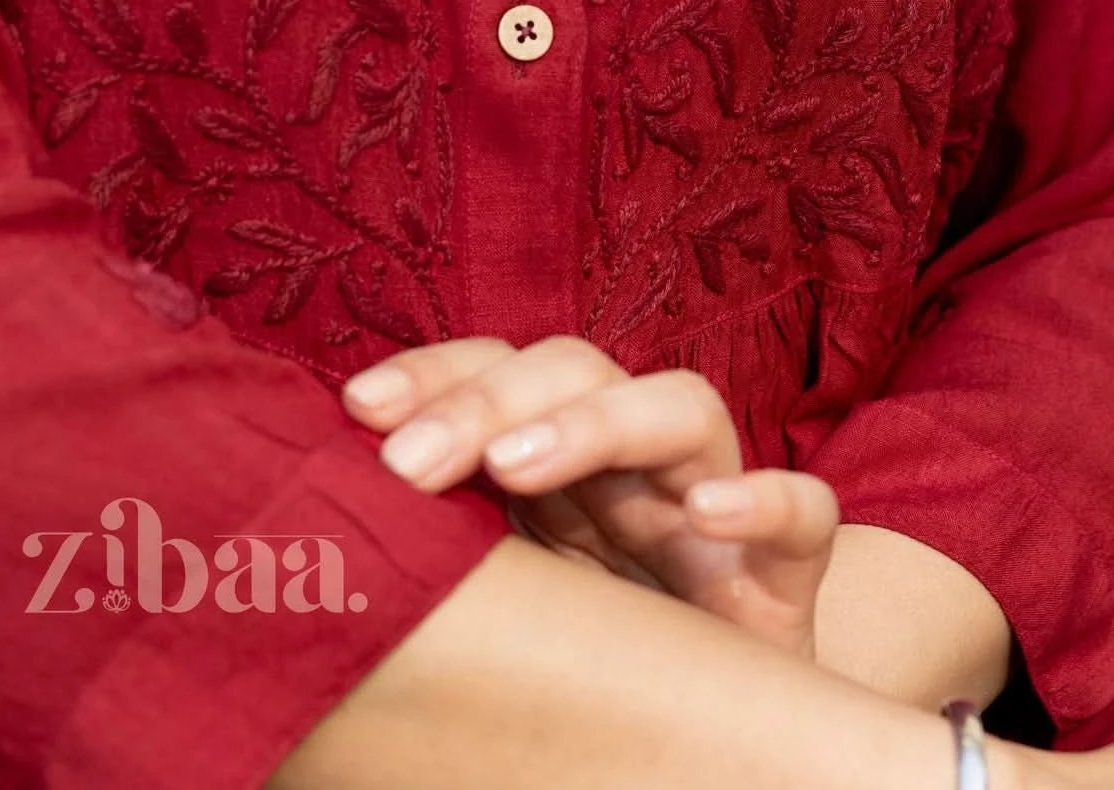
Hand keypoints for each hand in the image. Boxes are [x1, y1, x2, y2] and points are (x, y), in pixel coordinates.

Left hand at [342, 334, 839, 656]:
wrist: (708, 747)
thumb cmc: (588, 666)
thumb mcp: (502, 603)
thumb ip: (438, 560)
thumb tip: (310, 546)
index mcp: (557, 462)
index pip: (496, 370)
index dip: (433, 373)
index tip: (357, 408)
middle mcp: (635, 462)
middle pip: (574, 368)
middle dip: (487, 399)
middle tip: (409, 464)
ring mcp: (717, 502)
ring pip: (681, 406)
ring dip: (595, 421)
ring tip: (519, 465)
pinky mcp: (791, 570)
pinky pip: (803, 508)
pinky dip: (762, 500)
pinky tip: (705, 516)